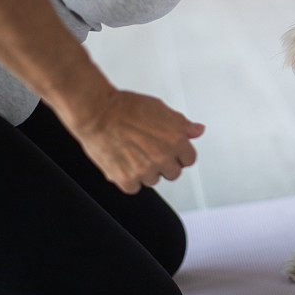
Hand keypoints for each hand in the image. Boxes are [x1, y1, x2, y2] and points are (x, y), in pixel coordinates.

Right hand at [69, 90, 204, 193]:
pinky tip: (123, 163)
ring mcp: (145, 170)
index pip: (189, 159)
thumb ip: (182, 124)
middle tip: (148, 151)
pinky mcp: (126, 178)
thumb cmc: (126, 107)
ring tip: (132, 152)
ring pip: (153, 180)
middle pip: (173, 173)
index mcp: (176, 140)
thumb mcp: (160, 108)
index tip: (170, 151)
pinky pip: (134, 188)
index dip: (179, 154)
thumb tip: (198, 130)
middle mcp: (163, 157)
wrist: (96, 112)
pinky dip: (128, 179)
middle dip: (164, 164)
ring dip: (145, 171)